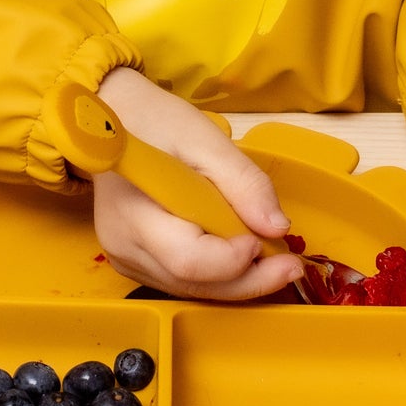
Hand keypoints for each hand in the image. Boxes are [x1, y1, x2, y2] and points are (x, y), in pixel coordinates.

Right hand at [90, 67, 304, 300]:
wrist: (114, 118)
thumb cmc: (156, 121)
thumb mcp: (206, 139)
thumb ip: (243, 183)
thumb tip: (277, 228)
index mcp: (134, 212)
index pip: (187, 259)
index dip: (232, 259)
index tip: (266, 239)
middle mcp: (123, 246)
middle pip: (192, 283)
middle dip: (247, 280)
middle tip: (290, 265)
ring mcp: (126, 257)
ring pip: (190, 288)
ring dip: (235, 280)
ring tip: (272, 259)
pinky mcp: (135, 261)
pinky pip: (182, 279)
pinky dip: (216, 274)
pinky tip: (240, 255)